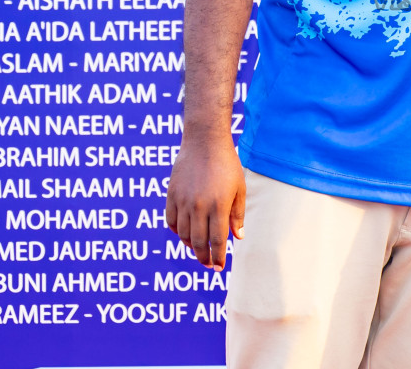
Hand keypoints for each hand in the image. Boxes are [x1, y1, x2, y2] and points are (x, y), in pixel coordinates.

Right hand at [165, 134, 245, 270]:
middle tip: (209, 264)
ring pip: (184, 234)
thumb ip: (237, 215)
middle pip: (198, 242)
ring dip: (191, 246)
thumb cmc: (226, 164)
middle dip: (204, 258)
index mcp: (218, 206)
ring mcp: (183, 201)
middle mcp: (198, 206)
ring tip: (199, 249)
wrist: (204, 142)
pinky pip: (172, 221)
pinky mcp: (171, 195)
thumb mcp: (239, 188)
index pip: (217, 241)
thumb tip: (238, 237)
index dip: (218, 257)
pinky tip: (186, 234)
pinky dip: (178, 232)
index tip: (219, 268)